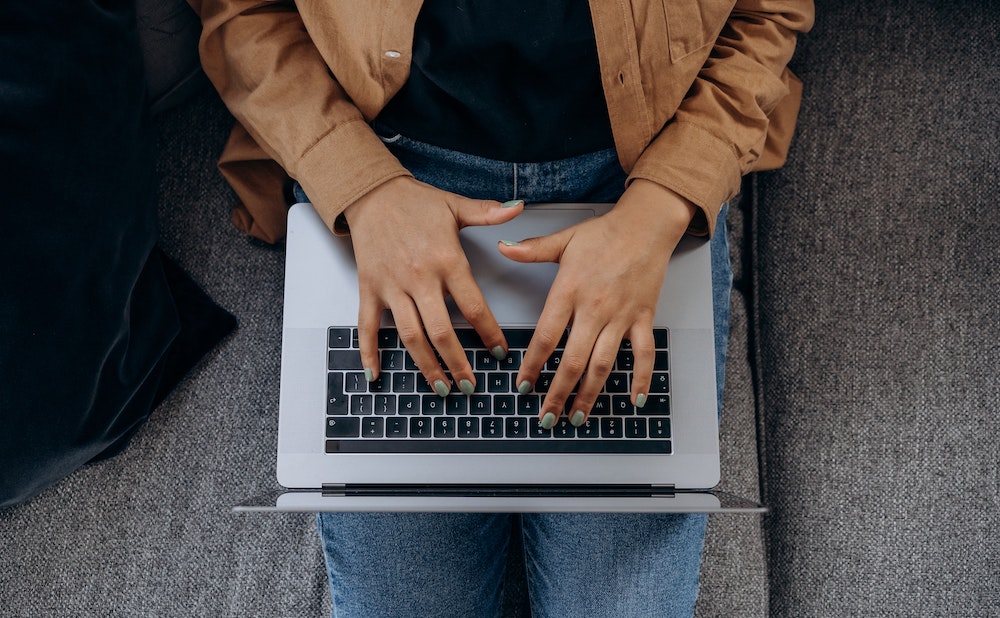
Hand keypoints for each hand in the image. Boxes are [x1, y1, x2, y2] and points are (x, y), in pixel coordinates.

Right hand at [343, 176, 522, 394]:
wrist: (372, 193)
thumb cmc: (415, 202)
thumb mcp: (454, 205)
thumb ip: (488, 213)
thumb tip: (519, 207)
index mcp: (446, 259)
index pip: (473, 305)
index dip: (489, 332)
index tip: (500, 352)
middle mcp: (419, 278)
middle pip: (440, 331)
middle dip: (457, 363)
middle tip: (470, 386)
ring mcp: (392, 286)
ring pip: (409, 335)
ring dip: (426, 366)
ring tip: (441, 388)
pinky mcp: (369, 289)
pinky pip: (367, 327)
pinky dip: (369, 353)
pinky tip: (375, 375)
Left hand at [499, 180, 696, 427]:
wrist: (646, 225)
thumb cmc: (605, 232)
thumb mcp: (563, 239)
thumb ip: (531, 250)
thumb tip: (501, 248)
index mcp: (569, 292)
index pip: (546, 337)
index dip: (532, 366)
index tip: (523, 386)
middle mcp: (594, 309)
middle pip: (572, 361)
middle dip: (557, 394)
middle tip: (546, 417)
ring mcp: (621, 317)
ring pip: (603, 365)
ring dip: (589, 395)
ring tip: (577, 418)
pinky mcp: (643, 318)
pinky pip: (644, 354)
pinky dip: (641, 379)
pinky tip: (633, 400)